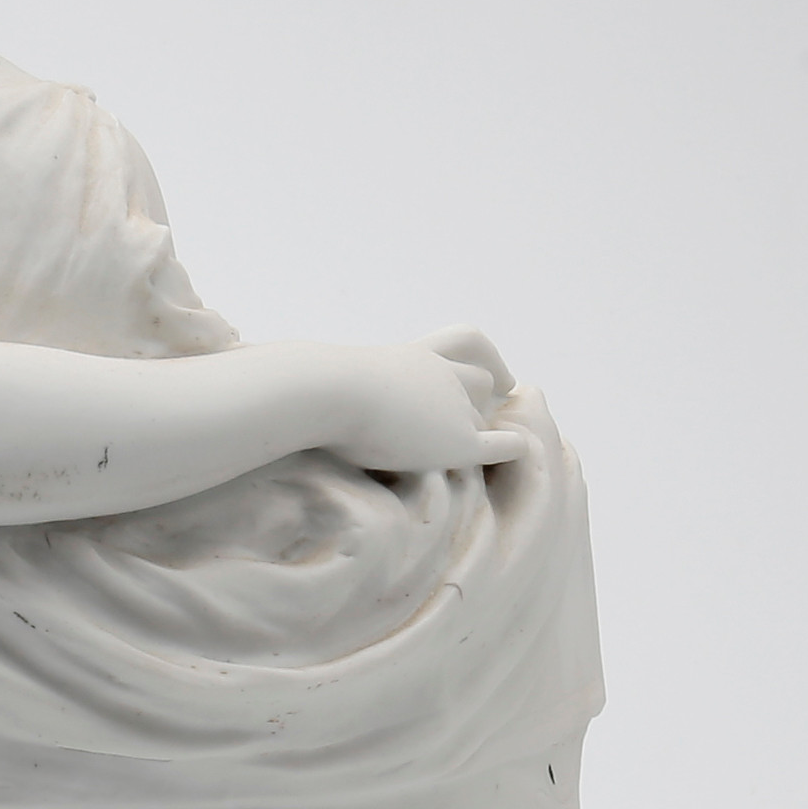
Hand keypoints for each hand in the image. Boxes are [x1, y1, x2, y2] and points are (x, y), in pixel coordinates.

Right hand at [319, 330, 528, 474]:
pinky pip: (499, 444)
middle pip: (477, 382)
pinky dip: (510, 446)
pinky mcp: (458, 440)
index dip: (466, 373)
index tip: (482, 383)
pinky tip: (519, 449)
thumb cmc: (310, 392)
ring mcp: (452, 407)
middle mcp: (438, 377)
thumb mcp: (319, 384)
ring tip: (479, 446)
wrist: (328, 391)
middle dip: (482, 395)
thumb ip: (322, 389)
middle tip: (497, 400)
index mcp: (409, 360)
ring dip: (474, 432)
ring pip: (476, 420)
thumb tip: (288, 394)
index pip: (451, 359)